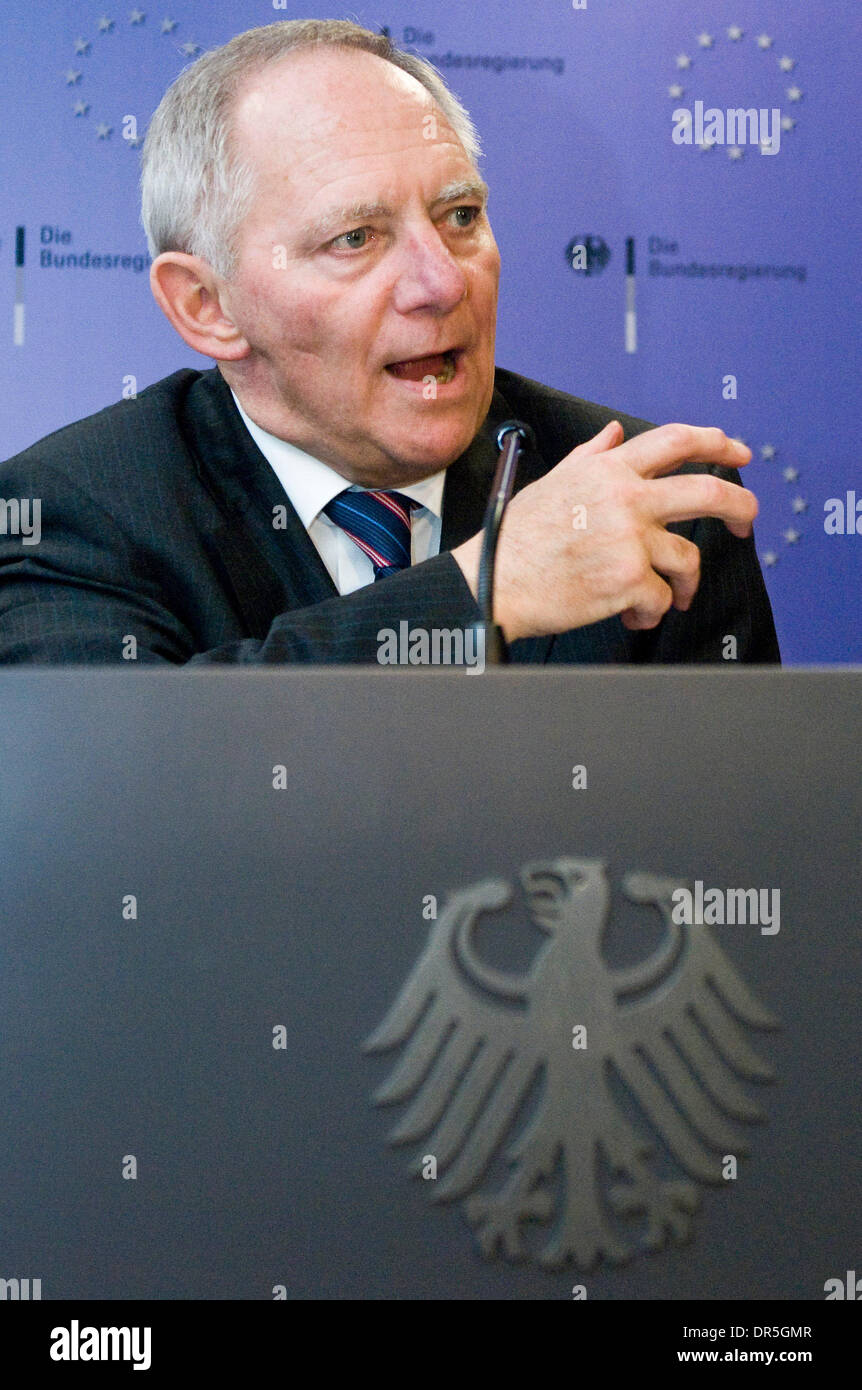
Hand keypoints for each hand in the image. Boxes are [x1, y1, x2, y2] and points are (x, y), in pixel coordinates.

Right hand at [452, 421, 755, 641]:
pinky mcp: (629, 579)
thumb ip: (591, 457)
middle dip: (740, 507)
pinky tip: (632, 613)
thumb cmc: (517, 539)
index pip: (677, 440)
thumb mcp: (554, 483)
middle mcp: (626, 498)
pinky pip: (662, 597)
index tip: (738, 453)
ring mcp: (630, 539)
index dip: (717, 442)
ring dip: (683, 582)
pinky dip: (651, 611)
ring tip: (667, 596)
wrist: (494, 582)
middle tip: (744, 523)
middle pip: (709, 490)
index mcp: (608, 471)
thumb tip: (614, 434)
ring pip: (689, 557)